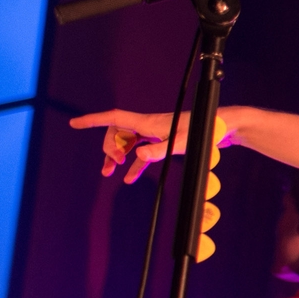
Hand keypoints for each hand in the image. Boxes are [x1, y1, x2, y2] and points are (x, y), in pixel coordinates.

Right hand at [69, 109, 233, 183]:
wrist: (223, 128)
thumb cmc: (203, 132)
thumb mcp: (180, 144)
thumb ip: (159, 150)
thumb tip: (137, 155)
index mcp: (147, 123)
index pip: (113, 118)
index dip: (93, 120)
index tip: (74, 123)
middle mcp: (149, 126)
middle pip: (117, 132)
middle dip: (108, 147)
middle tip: (111, 164)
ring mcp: (156, 134)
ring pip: (128, 144)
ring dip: (116, 157)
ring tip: (108, 173)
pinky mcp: (165, 142)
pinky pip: (143, 153)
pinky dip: (135, 165)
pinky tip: (130, 179)